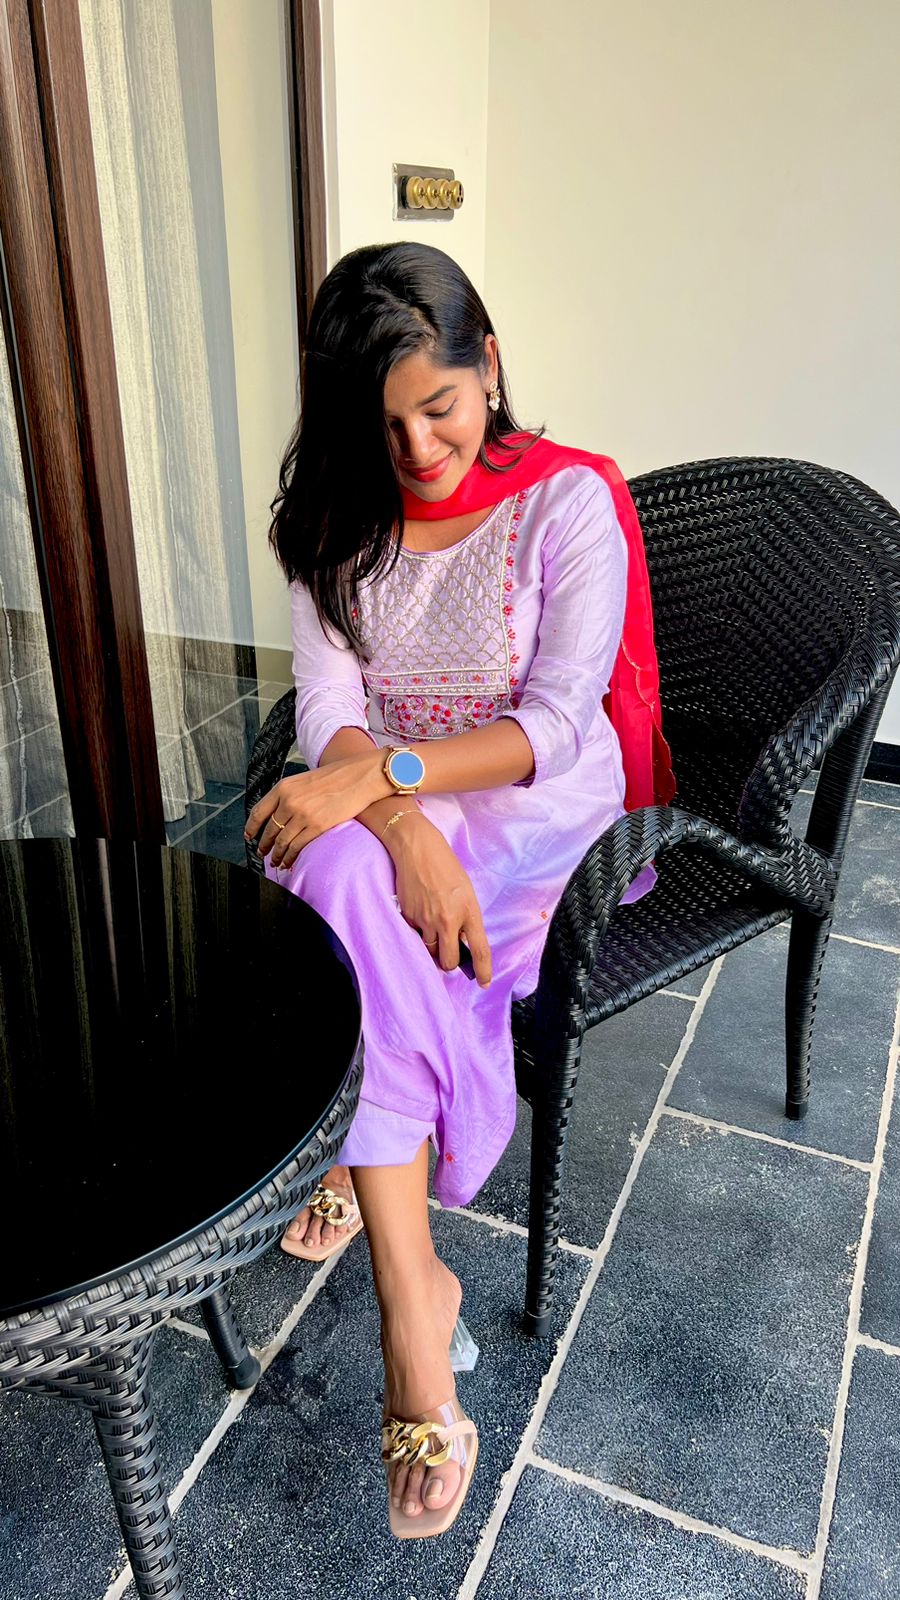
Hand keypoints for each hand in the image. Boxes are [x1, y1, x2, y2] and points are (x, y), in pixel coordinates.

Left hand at [245, 751, 386, 868]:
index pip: (259, 812)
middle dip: (264, 845)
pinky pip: (297, 847)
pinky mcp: (317, 826)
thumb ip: (290, 795)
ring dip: (277, 855)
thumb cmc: (337, 777)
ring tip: (276, 862)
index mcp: (284, 788)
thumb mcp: (305, 780)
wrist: (360, 777)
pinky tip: (289, 861)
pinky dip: (290, 857)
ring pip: (282, 842)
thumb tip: (279, 814)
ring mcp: (303, 815)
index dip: (251, 827)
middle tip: (263, 854)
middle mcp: (289, 801)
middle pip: (269, 830)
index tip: (249, 836)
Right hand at [387, 813, 491, 986]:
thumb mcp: (465, 892)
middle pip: (449, 961)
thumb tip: (461, 942)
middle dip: (449, 962)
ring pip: (430, 952)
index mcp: (469, 911)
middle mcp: (448, 920)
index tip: (484, 983)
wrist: (418, 850)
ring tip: (432, 926)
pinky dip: (418, 932)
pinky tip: (420, 912)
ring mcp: (426, 920)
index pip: (480, 949)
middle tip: (448, 953)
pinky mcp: (409, 917)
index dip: (483, 971)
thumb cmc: (446, 868)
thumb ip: (466, 918)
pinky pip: (414, 937)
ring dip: (432, 947)